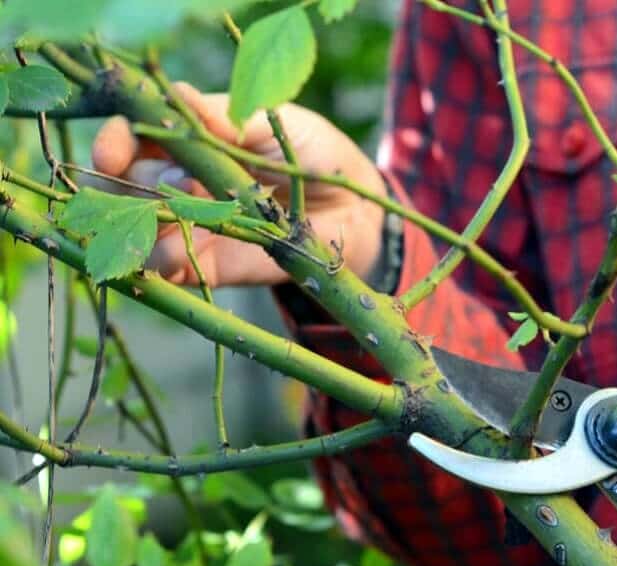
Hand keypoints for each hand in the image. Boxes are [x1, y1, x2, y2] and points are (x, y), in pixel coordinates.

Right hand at [91, 83, 386, 286]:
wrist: (352, 209)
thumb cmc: (314, 152)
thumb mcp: (275, 124)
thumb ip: (227, 118)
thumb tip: (179, 94)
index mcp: (189, 137)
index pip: (133, 135)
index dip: (115, 142)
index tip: (111, 154)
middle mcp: (180, 179)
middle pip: (124, 182)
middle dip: (129, 186)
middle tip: (159, 188)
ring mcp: (191, 222)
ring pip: (139, 226)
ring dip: (140, 226)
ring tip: (166, 225)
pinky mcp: (210, 263)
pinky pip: (171, 267)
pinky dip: (162, 262)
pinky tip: (172, 255)